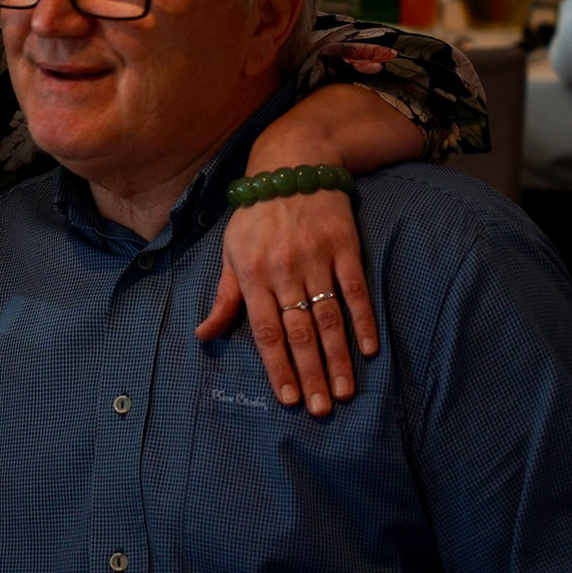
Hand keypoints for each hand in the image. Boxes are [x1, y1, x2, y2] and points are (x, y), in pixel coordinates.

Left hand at [197, 189, 368, 414]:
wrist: (292, 163)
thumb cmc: (256, 215)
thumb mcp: (231, 251)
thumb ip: (224, 297)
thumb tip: (203, 335)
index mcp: (252, 275)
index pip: (266, 332)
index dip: (277, 368)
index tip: (289, 399)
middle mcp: (283, 270)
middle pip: (299, 332)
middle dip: (310, 374)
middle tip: (321, 409)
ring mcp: (315, 258)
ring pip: (328, 317)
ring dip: (339, 358)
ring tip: (346, 392)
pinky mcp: (344, 245)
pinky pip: (355, 289)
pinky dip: (363, 320)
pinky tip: (368, 349)